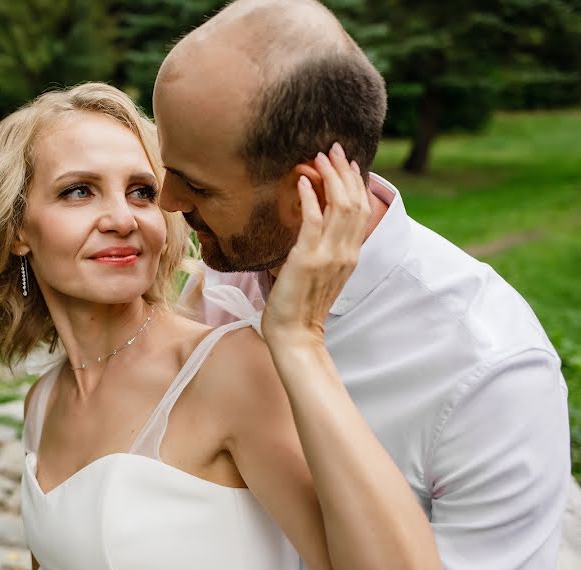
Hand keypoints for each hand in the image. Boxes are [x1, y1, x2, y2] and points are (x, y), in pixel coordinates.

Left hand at [261, 142, 369, 346]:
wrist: (295, 334)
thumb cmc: (300, 305)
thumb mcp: (320, 272)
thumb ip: (324, 248)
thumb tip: (314, 223)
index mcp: (351, 255)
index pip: (360, 210)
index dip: (355, 182)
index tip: (347, 161)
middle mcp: (346, 252)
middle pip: (354, 201)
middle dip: (345, 171)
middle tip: (333, 148)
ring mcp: (329, 255)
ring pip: (339, 206)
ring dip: (329, 177)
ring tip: (318, 157)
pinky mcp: (308, 259)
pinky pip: (313, 220)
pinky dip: (309, 196)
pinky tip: (302, 180)